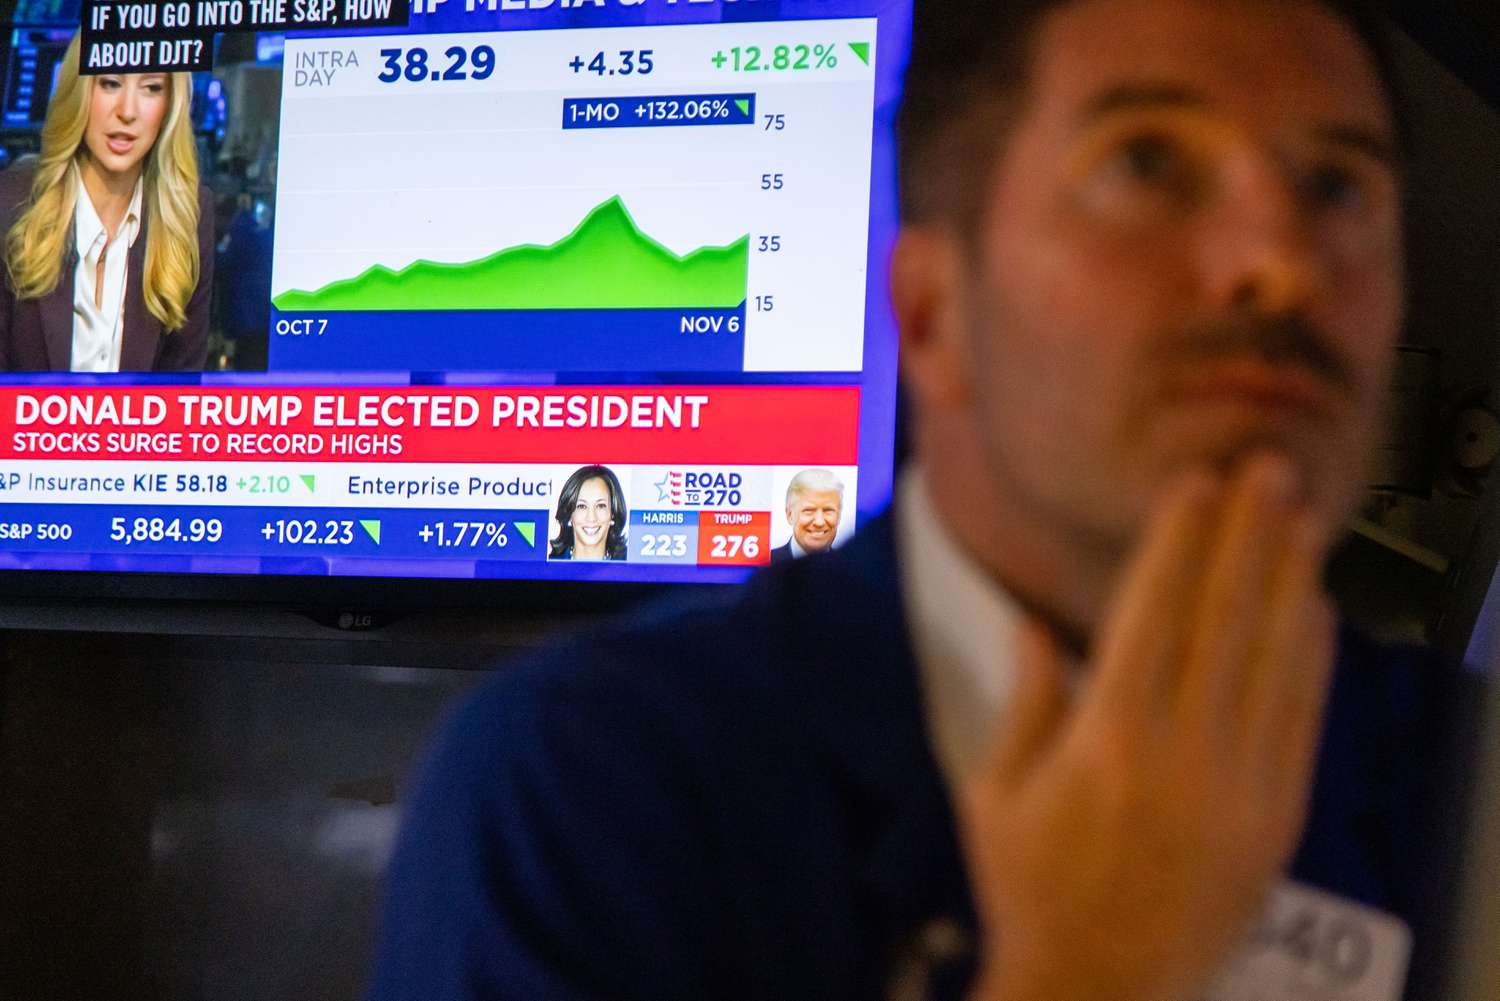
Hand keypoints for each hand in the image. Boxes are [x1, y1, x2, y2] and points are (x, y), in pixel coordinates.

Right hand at [961, 453, 1337, 1000]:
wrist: (1099, 991)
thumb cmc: (1029, 887)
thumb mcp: (996, 793)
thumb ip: (1026, 701)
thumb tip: (1033, 621)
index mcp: (1106, 739)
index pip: (1151, 613)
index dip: (1177, 541)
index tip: (1194, 483)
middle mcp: (1183, 751)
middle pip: (1221, 619)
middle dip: (1244, 535)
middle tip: (1266, 467)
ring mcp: (1239, 785)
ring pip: (1272, 660)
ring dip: (1286, 579)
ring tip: (1298, 515)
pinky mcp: (1275, 818)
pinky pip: (1301, 720)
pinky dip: (1311, 657)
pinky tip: (1313, 607)